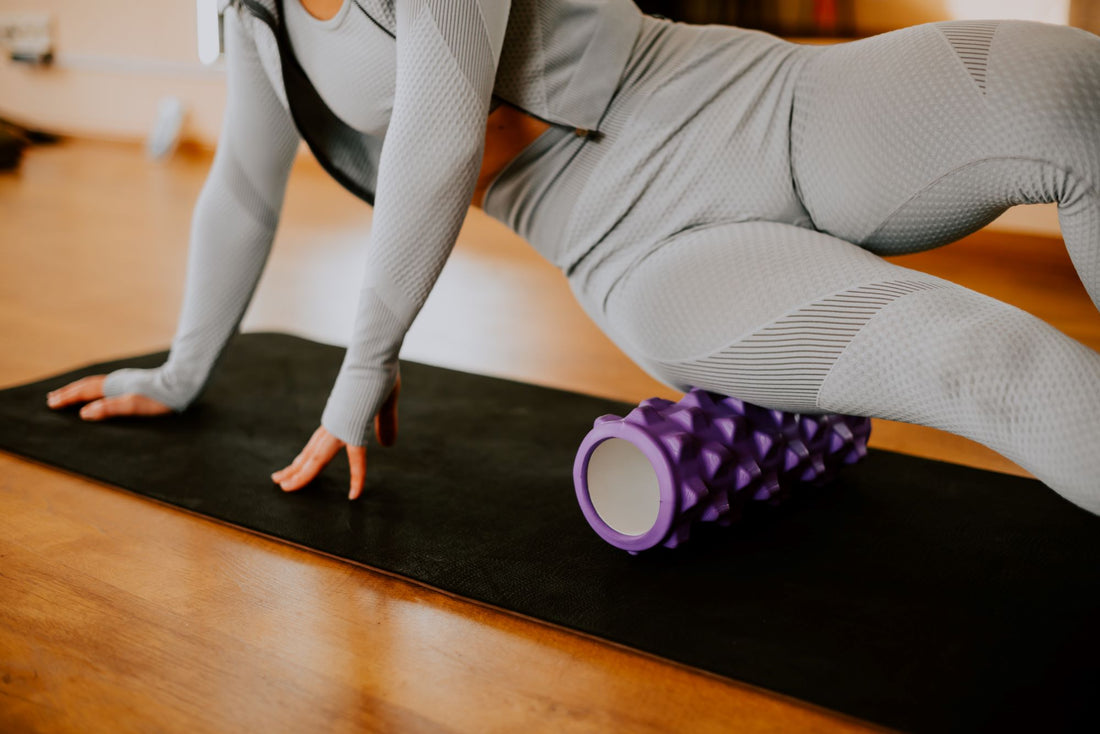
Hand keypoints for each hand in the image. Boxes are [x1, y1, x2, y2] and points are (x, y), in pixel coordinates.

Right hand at [46, 375, 173, 419]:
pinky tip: (99, 391)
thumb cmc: (158, 398)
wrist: (181, 383)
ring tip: (69, 393)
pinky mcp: (132, 382)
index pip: (83, 392)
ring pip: (95, 383)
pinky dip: (94, 388)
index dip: (67, 398)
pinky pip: (106, 384)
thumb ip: (109, 408)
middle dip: (69, 392)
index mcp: (112, 386)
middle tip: (52, 397)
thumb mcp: (133, 406)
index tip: (51, 403)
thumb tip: (84, 413)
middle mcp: (116, 380)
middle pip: (86, 385)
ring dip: (80, 388)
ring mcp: (124, 380)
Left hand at [271, 376, 399, 499]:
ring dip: (301, 474)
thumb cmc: (379, 373)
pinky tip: (355, 494)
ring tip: (285, 487)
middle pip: (309, 453)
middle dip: (294, 469)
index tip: (298, 472)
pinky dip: (357, 477)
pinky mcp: (355, 428)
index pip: (318, 445)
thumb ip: (385, 424)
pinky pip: (356, 459)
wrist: (375, 356)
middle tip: (279, 482)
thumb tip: (388, 444)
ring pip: (316, 458)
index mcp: (336, 418)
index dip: (310, 461)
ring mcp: (340, 427)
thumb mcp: (383, 404)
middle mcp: (333, 424)